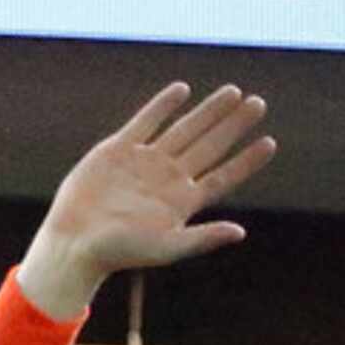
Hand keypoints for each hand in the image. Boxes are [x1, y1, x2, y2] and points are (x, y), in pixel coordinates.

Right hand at [16, 84, 277, 321]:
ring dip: (208, 111)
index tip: (270, 142)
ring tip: (234, 92)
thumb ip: (202, 238)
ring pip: (184, 130)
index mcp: (182, 201)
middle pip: (209, 146)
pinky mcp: (118, 150)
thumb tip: (240, 232)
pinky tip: (182, 91)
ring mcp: (144, 162)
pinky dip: (163, 106)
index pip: (222, 176)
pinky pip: (145, 122)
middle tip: (258, 104)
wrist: (74, 243)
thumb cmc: (119, 253)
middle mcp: (168, 178)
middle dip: (234, 125)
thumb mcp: (165, 249)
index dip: (246, 160)